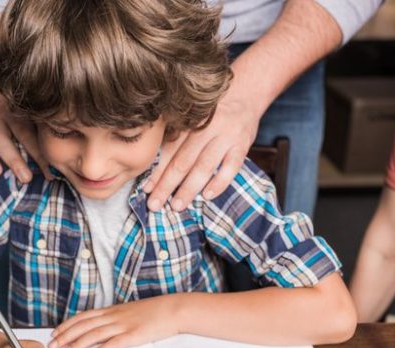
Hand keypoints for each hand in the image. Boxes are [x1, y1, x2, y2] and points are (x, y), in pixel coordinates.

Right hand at [0, 87, 49, 182]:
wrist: (7, 87)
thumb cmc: (33, 109)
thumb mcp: (43, 115)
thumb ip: (52, 130)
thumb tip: (69, 159)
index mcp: (31, 106)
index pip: (41, 128)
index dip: (48, 150)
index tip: (55, 170)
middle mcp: (13, 109)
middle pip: (23, 132)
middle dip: (35, 155)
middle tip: (47, 175)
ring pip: (0, 137)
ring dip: (13, 159)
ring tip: (24, 178)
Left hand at [48, 296, 182, 347]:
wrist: (172, 309)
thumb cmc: (152, 312)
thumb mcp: (128, 311)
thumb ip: (113, 318)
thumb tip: (98, 327)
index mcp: (112, 310)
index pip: (83, 317)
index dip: (67, 325)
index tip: (54, 333)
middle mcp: (114, 316)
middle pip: (85, 325)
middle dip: (66, 335)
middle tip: (53, 346)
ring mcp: (124, 325)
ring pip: (96, 334)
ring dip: (78, 343)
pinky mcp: (135, 335)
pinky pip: (115, 343)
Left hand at [143, 82, 260, 211]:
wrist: (247, 94)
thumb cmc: (213, 110)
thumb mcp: (194, 115)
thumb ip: (177, 134)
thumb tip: (155, 163)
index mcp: (190, 120)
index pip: (169, 150)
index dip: (157, 171)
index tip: (146, 189)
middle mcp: (207, 128)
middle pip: (183, 161)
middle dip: (167, 185)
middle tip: (155, 204)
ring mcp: (226, 137)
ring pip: (204, 166)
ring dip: (189, 188)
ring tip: (176, 205)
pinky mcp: (243, 145)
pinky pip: (231, 168)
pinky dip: (219, 183)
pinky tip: (207, 196)